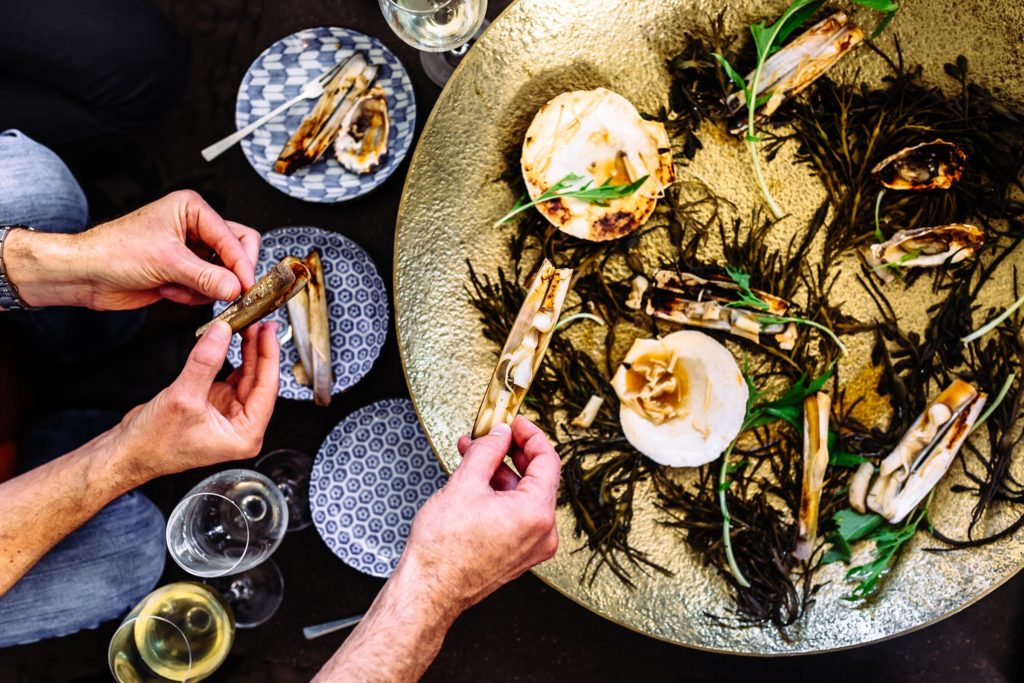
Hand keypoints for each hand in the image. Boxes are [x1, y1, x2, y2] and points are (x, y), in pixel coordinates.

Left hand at [5, 190, 259, 309]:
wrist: (85, 274)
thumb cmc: (113, 252)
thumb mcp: (166, 261)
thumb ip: (206, 276)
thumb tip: (236, 287)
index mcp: (192, 209)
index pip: (235, 236)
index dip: (242, 263)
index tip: (246, 287)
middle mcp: (194, 227)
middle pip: (236, 252)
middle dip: (228, 274)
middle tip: (230, 292)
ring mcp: (191, 251)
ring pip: (223, 274)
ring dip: (204, 288)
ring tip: (177, 287)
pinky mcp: (185, 272)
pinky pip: (207, 288)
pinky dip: (192, 295)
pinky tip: (168, 290)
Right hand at [111, 320, 279, 483]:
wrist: (127, 453)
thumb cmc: (154, 442)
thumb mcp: (183, 397)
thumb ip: (205, 362)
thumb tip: (222, 332)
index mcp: (245, 435)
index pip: (267, 389)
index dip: (269, 356)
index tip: (267, 331)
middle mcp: (242, 426)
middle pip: (259, 380)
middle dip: (259, 350)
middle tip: (259, 322)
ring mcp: (228, 414)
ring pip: (246, 376)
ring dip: (246, 351)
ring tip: (248, 325)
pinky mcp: (215, 404)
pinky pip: (230, 376)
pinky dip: (230, 357)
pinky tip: (232, 340)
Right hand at [399, 417, 560, 614]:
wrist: (429, 590)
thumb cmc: (442, 550)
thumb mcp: (464, 484)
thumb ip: (488, 450)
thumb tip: (499, 434)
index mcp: (536, 513)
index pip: (547, 460)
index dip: (530, 435)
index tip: (515, 423)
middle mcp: (542, 533)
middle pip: (538, 477)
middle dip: (511, 452)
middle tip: (491, 436)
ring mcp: (532, 546)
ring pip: (524, 496)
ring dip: (500, 473)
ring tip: (472, 457)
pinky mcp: (519, 554)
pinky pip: (517, 515)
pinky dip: (500, 495)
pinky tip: (477, 482)